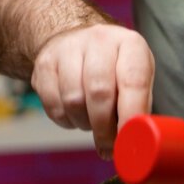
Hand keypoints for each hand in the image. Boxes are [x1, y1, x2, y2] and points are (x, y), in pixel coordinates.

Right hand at [31, 24, 154, 159]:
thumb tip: (135, 143)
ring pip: (73, 101)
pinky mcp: (44, 63)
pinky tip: (75, 114)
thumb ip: (139, 107)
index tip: (130, 140)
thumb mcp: (138, 76)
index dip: (131, 115)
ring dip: (84, 123)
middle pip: (99, 93)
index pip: (133, 82)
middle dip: (105, 129)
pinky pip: (53, 105)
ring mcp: (68, 48)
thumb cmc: (115, 66)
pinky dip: (66, 120)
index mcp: (131, 44)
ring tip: (92, 121)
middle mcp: (100, 40)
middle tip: (110, 146)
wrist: (76, 38)